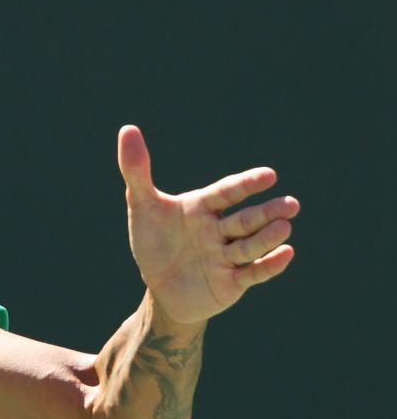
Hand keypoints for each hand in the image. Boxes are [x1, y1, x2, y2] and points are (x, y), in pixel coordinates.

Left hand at [117, 124, 299, 326]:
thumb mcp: (141, 207)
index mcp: (204, 208)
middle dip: (267, 213)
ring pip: (251, 246)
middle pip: (246, 220)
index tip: (268, 175)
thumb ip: (136, 170)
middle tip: (291, 205)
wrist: (160, 288)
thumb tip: (128, 129)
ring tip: (285, 226)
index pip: (227, 192)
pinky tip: (286, 253)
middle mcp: (220, 230)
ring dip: (268, 237)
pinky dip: (269, 265)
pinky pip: (253, 273)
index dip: (247, 184)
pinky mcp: (232, 282)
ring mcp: (228, 257)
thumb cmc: (155, 243)